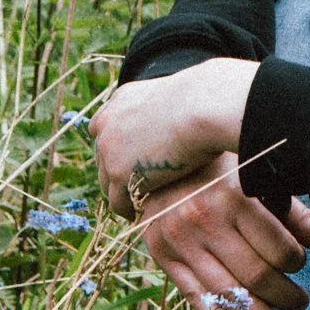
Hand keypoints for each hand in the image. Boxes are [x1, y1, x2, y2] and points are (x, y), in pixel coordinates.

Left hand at [93, 57, 260, 219]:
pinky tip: (145, 214)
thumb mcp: (178, 94)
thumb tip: (189, 111)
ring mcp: (109, 150)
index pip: (106, 127)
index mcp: (121, 100)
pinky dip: (130, 209)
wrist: (202, 107)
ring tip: (142, 204)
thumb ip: (168, 106)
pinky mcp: (118, 174)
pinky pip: (117, 202)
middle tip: (137, 186)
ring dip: (124, 192)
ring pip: (107, 182)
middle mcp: (108, 123)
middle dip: (119, 170)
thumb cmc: (206, 99)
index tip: (134, 159)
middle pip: (103, 156)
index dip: (119, 145)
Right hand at [140, 153, 309, 309]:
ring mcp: (180, 242)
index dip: (297, 263)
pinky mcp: (163, 259)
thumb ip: (297, 215)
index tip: (300, 263)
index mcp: (235, 196)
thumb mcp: (261, 183)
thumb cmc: (223, 173)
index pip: (278, 248)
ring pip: (229, 294)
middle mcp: (205, 219)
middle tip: (302, 303)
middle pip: (256, 277)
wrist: (157, 165)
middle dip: (286, 297)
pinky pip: (196, 299)